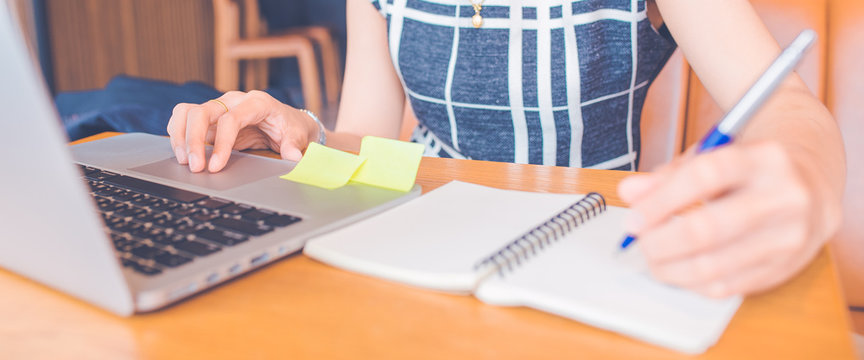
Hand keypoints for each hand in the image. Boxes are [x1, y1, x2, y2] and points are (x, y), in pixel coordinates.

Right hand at [166, 90, 319, 172]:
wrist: (288, 121)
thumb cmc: (291, 127)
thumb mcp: (298, 136)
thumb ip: (294, 146)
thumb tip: (293, 157)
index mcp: (256, 102)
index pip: (230, 119)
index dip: (221, 143)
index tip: (216, 166)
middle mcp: (233, 101)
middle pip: (202, 112)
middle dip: (194, 141)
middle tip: (195, 167)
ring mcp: (219, 107)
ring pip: (187, 112)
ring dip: (181, 137)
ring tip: (184, 162)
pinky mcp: (210, 118)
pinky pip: (185, 119)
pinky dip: (179, 135)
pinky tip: (183, 154)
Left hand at [618, 141, 841, 297]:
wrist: (809, 186)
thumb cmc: (747, 171)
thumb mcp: (711, 157)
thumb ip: (668, 175)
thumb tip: (629, 192)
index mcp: (764, 158)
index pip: (705, 176)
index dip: (661, 201)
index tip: (634, 219)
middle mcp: (784, 196)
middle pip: (708, 228)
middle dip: (661, 241)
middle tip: (639, 242)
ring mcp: (790, 235)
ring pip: (715, 264)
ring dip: (671, 268)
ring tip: (654, 258)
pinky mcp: (787, 266)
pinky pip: (729, 285)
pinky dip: (694, 282)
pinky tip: (680, 270)